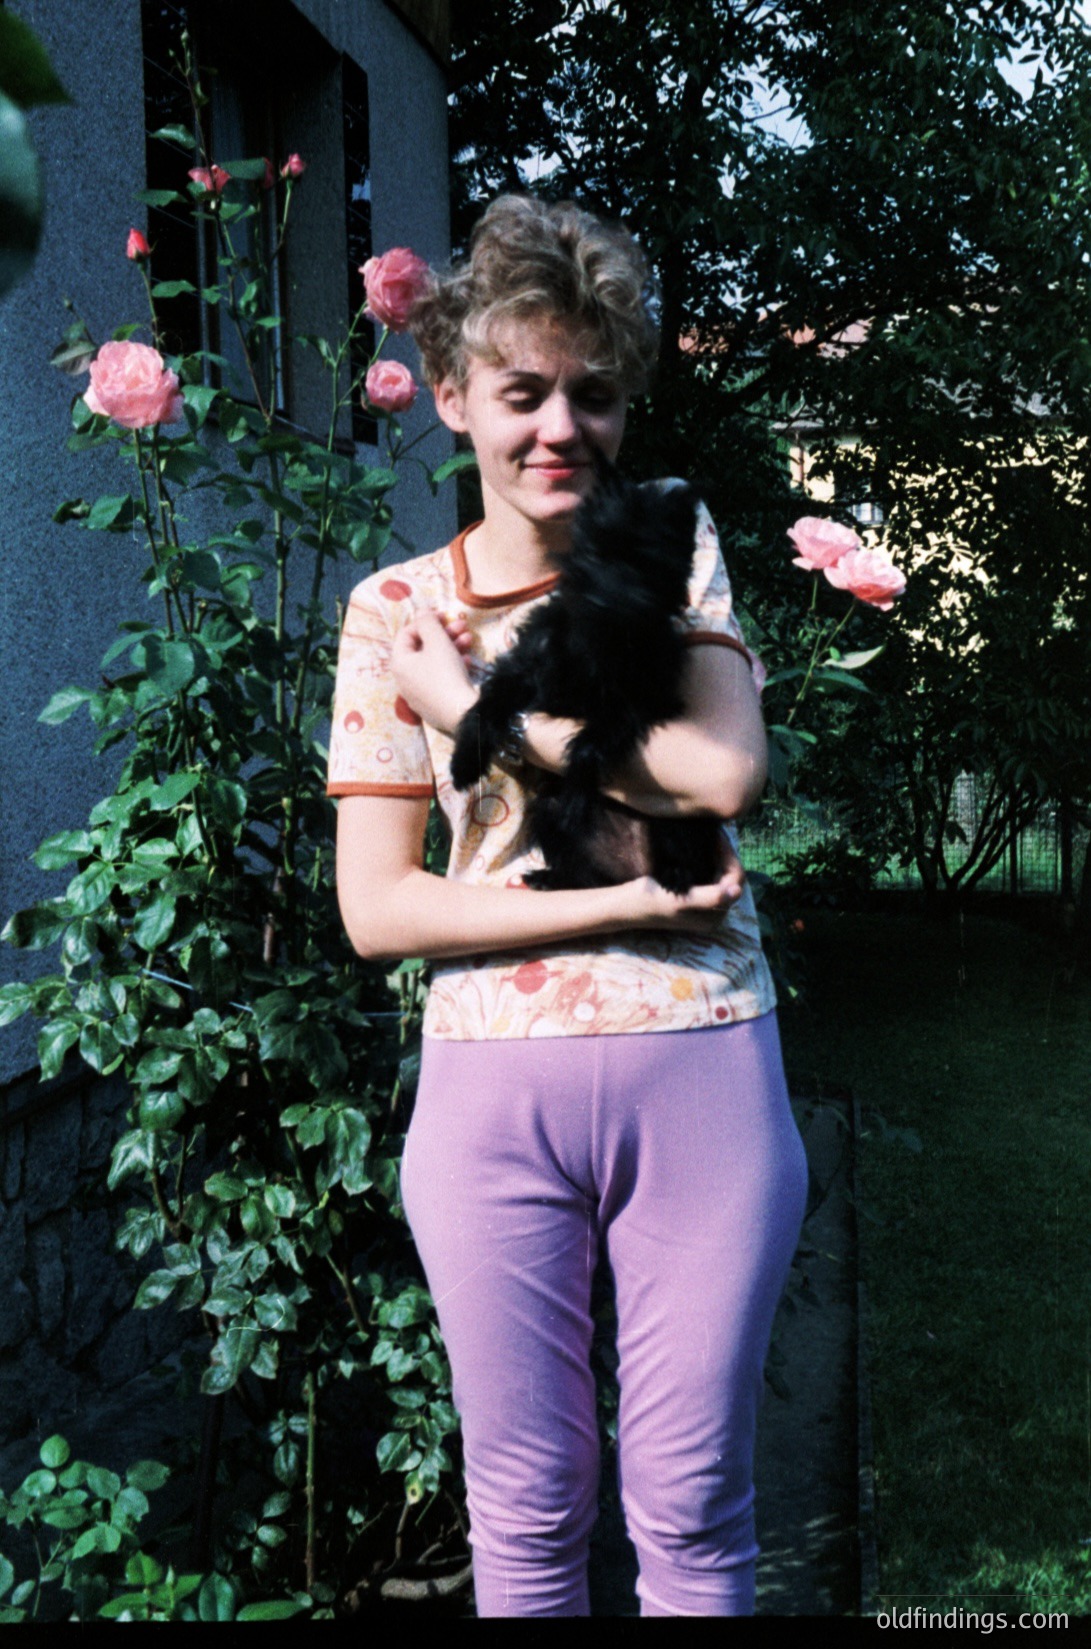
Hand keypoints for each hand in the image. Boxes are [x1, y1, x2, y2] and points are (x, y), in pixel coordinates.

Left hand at [390, 611, 477, 735]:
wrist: (463, 714)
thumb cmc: (446, 673)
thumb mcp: (438, 641)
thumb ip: (428, 622)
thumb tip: (421, 612)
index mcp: (399, 663)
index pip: (406, 634)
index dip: (425, 621)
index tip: (444, 615)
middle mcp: (404, 680)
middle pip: (422, 648)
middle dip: (443, 634)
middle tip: (462, 625)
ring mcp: (418, 695)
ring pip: (433, 663)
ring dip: (451, 647)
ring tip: (470, 640)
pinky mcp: (433, 705)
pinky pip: (439, 679)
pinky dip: (452, 667)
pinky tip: (468, 662)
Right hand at [626, 839, 746, 933]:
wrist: (624, 905)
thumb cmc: (650, 902)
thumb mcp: (680, 900)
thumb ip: (710, 898)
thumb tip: (737, 891)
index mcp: (713, 917)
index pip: (735, 882)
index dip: (729, 858)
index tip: (717, 836)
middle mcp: (713, 913)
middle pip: (730, 878)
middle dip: (725, 855)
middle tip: (714, 833)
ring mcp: (704, 904)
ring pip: (721, 875)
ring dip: (718, 856)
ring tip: (709, 837)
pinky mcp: (695, 896)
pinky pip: (711, 875)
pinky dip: (710, 860)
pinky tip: (702, 848)